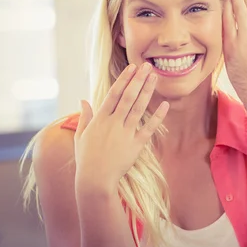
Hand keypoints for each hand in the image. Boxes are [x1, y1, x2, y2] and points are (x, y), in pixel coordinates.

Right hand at [74, 62, 168, 192]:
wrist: (95, 180)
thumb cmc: (86, 158)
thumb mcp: (80, 136)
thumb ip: (84, 117)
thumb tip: (83, 100)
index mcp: (100, 119)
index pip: (114, 94)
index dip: (124, 79)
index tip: (132, 67)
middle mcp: (113, 123)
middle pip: (128, 97)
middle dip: (138, 80)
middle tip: (147, 66)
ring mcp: (125, 133)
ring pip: (138, 108)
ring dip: (147, 91)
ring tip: (155, 77)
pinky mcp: (135, 145)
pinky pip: (148, 128)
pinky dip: (157, 117)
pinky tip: (165, 104)